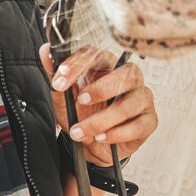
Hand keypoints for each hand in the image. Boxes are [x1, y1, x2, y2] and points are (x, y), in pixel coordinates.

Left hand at [39, 43, 157, 166]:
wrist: (89, 145)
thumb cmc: (80, 114)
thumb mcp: (62, 96)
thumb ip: (55, 73)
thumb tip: (46, 50)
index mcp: (106, 67)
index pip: (98, 55)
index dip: (78, 66)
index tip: (60, 82)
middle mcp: (128, 79)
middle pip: (126, 73)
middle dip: (101, 88)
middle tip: (80, 101)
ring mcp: (141, 99)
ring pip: (130, 103)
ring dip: (102, 120)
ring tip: (81, 131)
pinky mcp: (149, 121)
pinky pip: (138, 125)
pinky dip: (117, 134)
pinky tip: (101, 137)